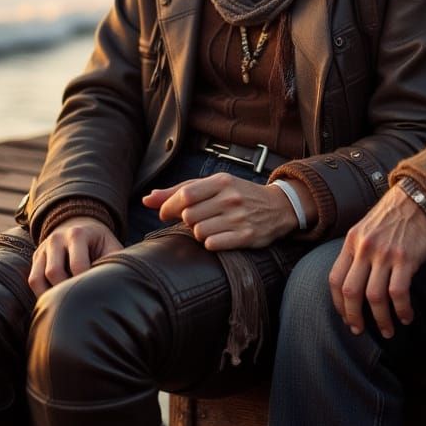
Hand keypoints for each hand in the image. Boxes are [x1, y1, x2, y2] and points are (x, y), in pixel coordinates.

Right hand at [28, 216, 121, 296]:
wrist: (81, 225)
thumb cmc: (99, 242)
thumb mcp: (110, 246)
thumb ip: (113, 261)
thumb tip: (115, 285)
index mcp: (78, 234)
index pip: (77, 265)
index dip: (85, 283)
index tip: (93, 295)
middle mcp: (57, 239)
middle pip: (54, 272)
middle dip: (65, 291)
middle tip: (79, 304)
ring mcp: (43, 248)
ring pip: (37, 278)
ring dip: (50, 295)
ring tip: (65, 305)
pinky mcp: (36, 257)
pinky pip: (33, 280)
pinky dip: (41, 293)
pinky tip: (55, 301)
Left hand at [143, 173, 297, 249]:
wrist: (278, 206)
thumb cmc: (240, 194)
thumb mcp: (213, 185)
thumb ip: (179, 190)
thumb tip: (147, 199)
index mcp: (221, 181)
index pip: (184, 195)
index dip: (169, 207)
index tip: (166, 213)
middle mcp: (230, 198)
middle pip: (189, 215)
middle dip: (186, 220)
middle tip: (194, 219)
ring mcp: (239, 218)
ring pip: (198, 232)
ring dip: (198, 232)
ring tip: (209, 227)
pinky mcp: (246, 236)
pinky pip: (213, 244)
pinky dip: (210, 243)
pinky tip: (218, 237)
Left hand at [328, 186, 425, 338]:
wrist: (418, 199)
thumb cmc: (393, 217)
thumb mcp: (365, 229)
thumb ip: (357, 252)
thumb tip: (353, 284)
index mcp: (352, 241)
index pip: (335, 279)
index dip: (338, 304)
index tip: (346, 317)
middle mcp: (365, 248)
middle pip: (350, 292)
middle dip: (353, 317)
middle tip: (360, 330)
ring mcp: (385, 253)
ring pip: (374, 297)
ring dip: (380, 320)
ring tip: (388, 331)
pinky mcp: (406, 259)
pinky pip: (398, 293)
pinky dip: (401, 310)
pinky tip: (406, 317)